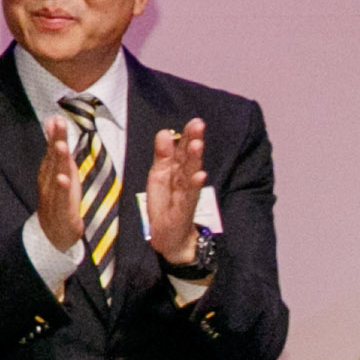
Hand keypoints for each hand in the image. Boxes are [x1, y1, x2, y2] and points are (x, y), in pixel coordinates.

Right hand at [32, 109, 100, 259]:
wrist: (53, 235)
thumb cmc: (59, 200)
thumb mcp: (60, 174)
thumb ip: (57, 151)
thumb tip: (53, 125)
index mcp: (49, 173)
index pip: (52, 150)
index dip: (54, 135)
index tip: (56, 118)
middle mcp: (49, 182)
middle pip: (53, 159)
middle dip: (56, 141)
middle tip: (57, 124)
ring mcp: (54, 196)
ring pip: (56, 175)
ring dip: (58, 161)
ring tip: (60, 146)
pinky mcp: (62, 211)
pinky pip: (61, 198)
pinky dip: (62, 188)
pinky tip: (62, 179)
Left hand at [138, 117, 210, 272]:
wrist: (171, 237)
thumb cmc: (166, 204)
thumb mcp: (159, 177)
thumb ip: (163, 156)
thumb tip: (164, 132)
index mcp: (175, 171)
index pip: (183, 150)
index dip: (187, 136)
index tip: (195, 121)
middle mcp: (183, 180)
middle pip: (188, 159)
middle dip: (193, 142)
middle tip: (199, 125)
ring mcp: (185, 195)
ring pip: (189, 174)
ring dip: (194, 160)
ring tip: (198, 145)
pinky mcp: (183, 210)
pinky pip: (189, 196)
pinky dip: (194, 185)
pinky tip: (200, 175)